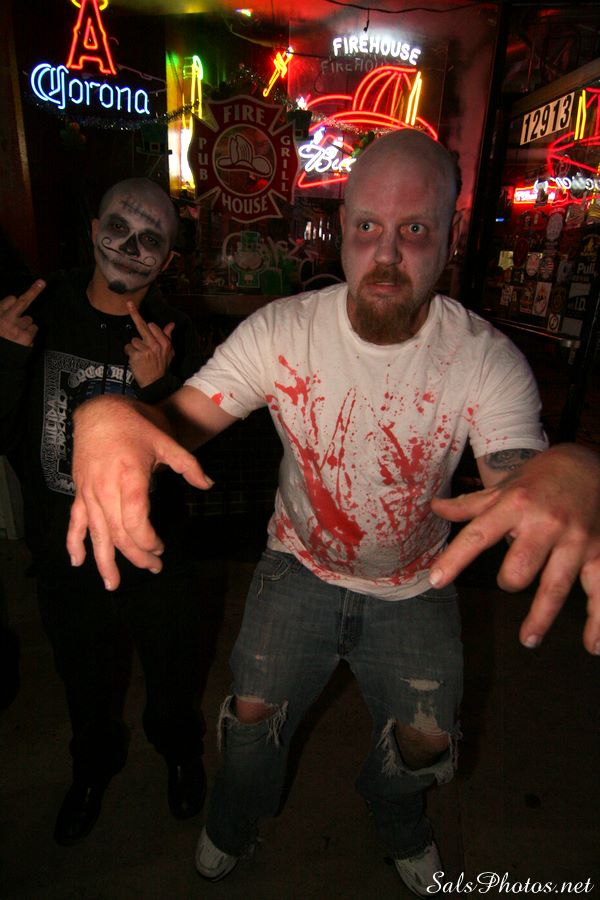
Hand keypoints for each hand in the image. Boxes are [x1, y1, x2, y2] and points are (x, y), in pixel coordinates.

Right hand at [0, 280, 44, 345]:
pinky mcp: (26, 336)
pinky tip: (22, 341)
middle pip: (22, 302)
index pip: (11, 300)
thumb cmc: (0, 343)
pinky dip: (30, 334)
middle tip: (41, 283)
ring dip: (25, 325)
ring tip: (16, 336)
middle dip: (33, 291)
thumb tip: (13, 303)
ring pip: (29, 319)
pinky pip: (34, 328)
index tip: (27, 289)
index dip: (16, 301)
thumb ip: (3, 314)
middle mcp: (5, 318)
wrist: (1, 361)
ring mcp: (16, 327)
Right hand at [66, 395, 213, 590]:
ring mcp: (90, 493)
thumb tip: (208, 484)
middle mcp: (106, 490)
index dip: (148, 541)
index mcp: (129, 478)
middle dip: (137, 556)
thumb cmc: (135, 426)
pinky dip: (73, 542)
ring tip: (113, 584)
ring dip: (105, 561)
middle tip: (153, 567)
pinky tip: (77, 561)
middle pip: (119, 534)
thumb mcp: (166, 441)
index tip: (160, 547)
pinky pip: (75, 522)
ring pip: (97, 534)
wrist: (100, 412)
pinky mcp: (80, 493)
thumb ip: (188, 465)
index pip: (135, 522)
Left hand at [124, 301, 174, 386]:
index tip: (141, 312)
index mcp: (165, 343)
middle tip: (129, 303)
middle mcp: (156, 345)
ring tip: (140, 356)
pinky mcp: (137, 356)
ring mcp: (146, 350)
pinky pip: (128, 348)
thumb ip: (168, 336)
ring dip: (134, 347)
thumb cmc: (162, 366)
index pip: (153, 326)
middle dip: (134, 313)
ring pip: (133, 340)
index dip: (148, 326)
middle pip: (142, 326)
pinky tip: (135, 360)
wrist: (156, 383)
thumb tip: (171, 324)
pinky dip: (129, 353)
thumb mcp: (169, 352)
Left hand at [429, 444, 599, 654]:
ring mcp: (575, 540)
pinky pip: (599, 593)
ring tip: (528, 640)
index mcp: (515, 505)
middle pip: (519, 568)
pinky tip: (592, 645)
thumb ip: (470, 505)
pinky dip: (598, 623)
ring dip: (540, 618)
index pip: (478, 535)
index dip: (455, 559)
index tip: (436, 581)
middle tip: (509, 582)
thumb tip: (434, 507)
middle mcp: (545, 523)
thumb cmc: (539, 479)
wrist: (588, 464)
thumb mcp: (504, 487)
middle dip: (509, 582)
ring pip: (555, 587)